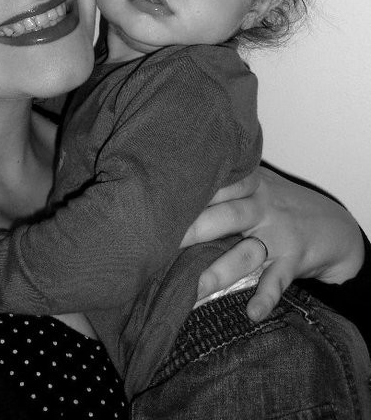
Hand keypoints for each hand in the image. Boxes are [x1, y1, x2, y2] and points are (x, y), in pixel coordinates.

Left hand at [180, 166, 363, 321]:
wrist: (334, 225)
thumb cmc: (280, 204)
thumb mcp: (257, 185)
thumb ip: (225, 184)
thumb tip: (170, 192)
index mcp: (249, 186)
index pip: (219, 184)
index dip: (193, 192)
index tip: (163, 201)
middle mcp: (262, 208)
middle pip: (227, 215)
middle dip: (196, 228)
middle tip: (162, 243)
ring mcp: (279, 235)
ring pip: (246, 253)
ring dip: (220, 271)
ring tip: (195, 288)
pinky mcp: (294, 260)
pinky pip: (278, 280)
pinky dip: (266, 297)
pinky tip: (252, 312)